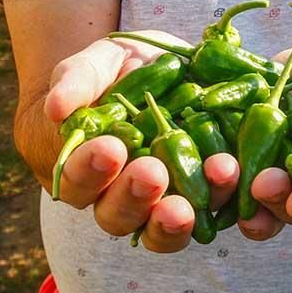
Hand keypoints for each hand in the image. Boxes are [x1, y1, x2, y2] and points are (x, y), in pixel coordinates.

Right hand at [43, 32, 238, 252]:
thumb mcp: (96, 64)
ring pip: (163, 228)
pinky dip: (225, 199)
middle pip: (119, 215)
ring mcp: (162, 202)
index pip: (78, 181)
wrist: (161, 72)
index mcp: (84, 170)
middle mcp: (120, 197)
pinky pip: (212, 212)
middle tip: (153, 173)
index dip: (91, 169)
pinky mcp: (203, 195)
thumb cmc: (114, 72)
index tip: (110, 147)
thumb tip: (56, 109)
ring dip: (182, 215)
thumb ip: (75, 81)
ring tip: (207, 179)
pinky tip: (235, 174)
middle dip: (136, 197)